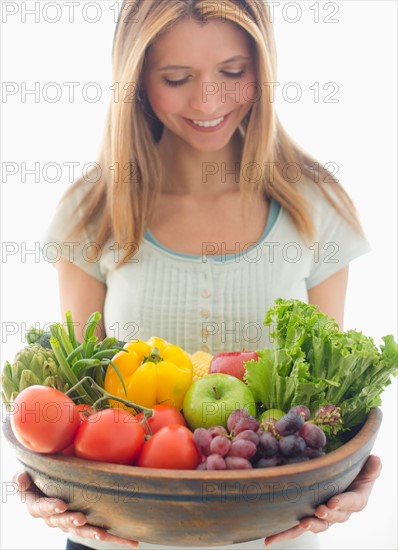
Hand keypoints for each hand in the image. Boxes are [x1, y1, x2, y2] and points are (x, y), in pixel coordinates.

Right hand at [13, 471, 138, 547]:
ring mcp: (72, 521)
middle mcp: (55, 517)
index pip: (41, 508)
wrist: (53, 478)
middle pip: (61, 522)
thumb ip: (23, 478)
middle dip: (71, 521)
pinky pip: (101, 531)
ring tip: (101, 533)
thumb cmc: (41, 473)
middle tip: (80, 518)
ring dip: (92, 532)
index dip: (50, 507)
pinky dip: (116, 536)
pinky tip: (132, 541)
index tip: (61, 504)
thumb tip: (22, 479)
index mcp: (39, 505)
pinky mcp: (88, 522)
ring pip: (81, 530)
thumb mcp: (28, 473)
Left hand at [264, 455, 381, 546]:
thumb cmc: (355, 473)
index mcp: (354, 500)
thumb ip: (371, 467)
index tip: (332, 502)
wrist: (342, 479)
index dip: (342, 503)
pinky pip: (296, 528)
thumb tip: (375, 459)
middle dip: (325, 516)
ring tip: (301, 524)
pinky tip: (269, 539)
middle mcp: (339, 512)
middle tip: (318, 511)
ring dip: (307, 525)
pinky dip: (283, 533)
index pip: (351, 503)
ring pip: (316, 525)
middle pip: (333, 518)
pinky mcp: (307, 517)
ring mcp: (322, 517)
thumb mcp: (366, 469)